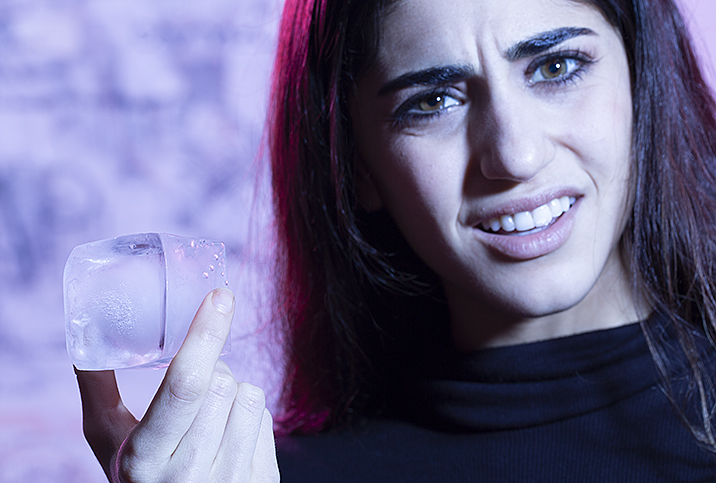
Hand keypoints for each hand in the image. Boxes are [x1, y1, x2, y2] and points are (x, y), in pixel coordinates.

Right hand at [75, 288, 279, 481]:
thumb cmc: (137, 476)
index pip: (185, 385)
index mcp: (145, 458)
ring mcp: (230, 482)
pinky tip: (227, 436)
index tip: (220, 297)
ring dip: (233, 391)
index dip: (205, 334)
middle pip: (223, 383)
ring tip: (209, 415)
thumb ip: (98, 390)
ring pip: (251, 396)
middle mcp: (189, 475)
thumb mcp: (107, 440)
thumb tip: (84, 340)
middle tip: (196, 384)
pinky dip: (248, 416)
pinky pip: (267, 419)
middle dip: (213, 369)